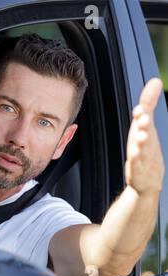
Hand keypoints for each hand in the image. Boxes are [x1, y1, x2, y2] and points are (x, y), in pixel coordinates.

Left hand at [125, 78, 164, 195]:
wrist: (147, 179)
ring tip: (141, 136)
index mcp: (145, 130)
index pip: (144, 118)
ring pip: (142, 148)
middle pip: (145, 131)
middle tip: (143, 118)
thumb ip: (149, 103)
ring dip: (141, 141)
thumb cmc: (146, 148)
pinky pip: (137, 163)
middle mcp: (145, 141)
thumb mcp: (145, 124)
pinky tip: (134, 155)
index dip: (143, 113)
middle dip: (144, 124)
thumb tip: (155, 81)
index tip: (140, 108)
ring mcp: (143, 156)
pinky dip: (136, 159)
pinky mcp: (138, 169)